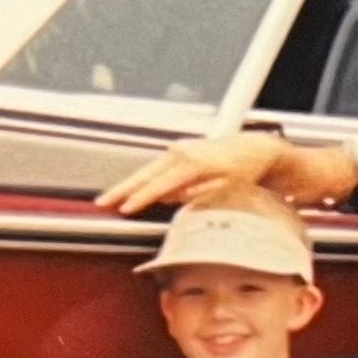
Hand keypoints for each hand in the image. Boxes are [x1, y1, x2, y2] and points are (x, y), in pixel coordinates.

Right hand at [95, 133, 280, 214]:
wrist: (255, 149)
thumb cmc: (245, 169)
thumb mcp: (228, 187)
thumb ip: (200, 194)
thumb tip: (175, 200)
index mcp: (192, 163)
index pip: (159, 184)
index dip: (141, 198)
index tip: (125, 208)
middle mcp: (181, 153)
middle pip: (145, 174)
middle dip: (122, 189)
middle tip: (102, 201)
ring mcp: (179, 151)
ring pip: (147, 171)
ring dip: (128, 185)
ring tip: (109, 198)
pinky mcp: (180, 152)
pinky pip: (158, 169)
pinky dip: (144, 180)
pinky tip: (133, 192)